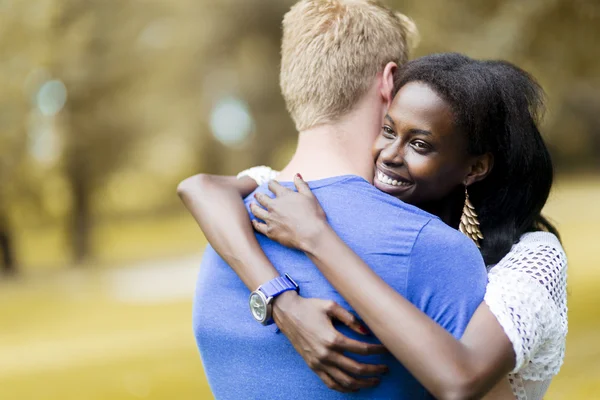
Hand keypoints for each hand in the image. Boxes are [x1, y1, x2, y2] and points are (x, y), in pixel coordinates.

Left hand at [250, 174, 327, 251]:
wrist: (311, 234)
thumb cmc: (313, 214)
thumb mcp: (310, 196)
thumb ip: (301, 184)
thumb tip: (296, 175)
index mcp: (284, 195)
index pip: (273, 185)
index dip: (271, 184)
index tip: (270, 184)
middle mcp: (274, 205)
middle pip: (262, 198)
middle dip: (259, 195)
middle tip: (257, 195)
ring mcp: (270, 219)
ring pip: (257, 211)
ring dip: (253, 207)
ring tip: (252, 205)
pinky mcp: (270, 231)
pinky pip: (258, 226)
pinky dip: (255, 223)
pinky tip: (254, 221)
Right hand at [273, 291, 387, 392]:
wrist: (287, 314)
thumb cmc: (310, 307)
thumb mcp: (331, 306)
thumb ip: (350, 318)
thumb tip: (366, 331)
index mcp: (333, 338)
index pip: (362, 349)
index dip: (378, 350)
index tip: (387, 349)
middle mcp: (326, 354)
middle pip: (357, 368)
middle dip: (374, 370)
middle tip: (385, 369)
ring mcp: (319, 363)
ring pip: (345, 380)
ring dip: (363, 383)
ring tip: (375, 380)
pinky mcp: (313, 367)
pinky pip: (331, 383)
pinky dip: (344, 388)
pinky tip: (355, 387)